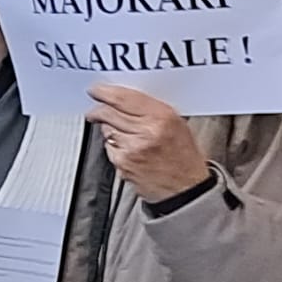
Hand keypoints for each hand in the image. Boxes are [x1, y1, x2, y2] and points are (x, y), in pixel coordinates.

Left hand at [87, 84, 210, 204]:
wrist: (186, 190)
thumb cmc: (184, 159)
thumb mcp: (178, 125)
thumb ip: (151, 109)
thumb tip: (124, 98)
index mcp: (162, 118)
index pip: (123, 98)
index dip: (104, 92)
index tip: (97, 91)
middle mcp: (146, 132)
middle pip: (108, 112)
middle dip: (99, 110)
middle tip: (96, 110)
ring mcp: (132, 148)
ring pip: (106, 128)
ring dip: (108, 127)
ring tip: (122, 133)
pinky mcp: (123, 163)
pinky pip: (108, 147)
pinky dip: (113, 145)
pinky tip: (127, 149)